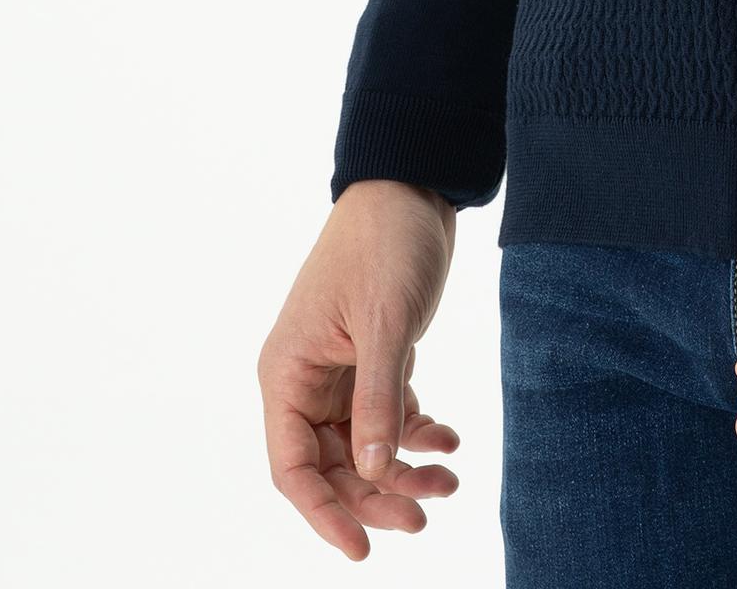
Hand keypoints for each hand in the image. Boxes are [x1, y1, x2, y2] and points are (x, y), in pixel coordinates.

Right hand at [258, 180, 462, 559]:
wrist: (413, 185)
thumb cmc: (386, 242)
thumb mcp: (385, 323)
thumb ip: (377, 401)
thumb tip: (374, 473)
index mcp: (288, 371)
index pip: (292, 467)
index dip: (323, 513)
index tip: (361, 550)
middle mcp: (307, 378)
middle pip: (332, 465)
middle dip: (375, 496)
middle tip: (423, 517)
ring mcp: (341, 371)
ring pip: (364, 446)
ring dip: (402, 470)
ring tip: (448, 482)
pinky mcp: (375, 358)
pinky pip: (389, 417)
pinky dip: (417, 434)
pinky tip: (448, 441)